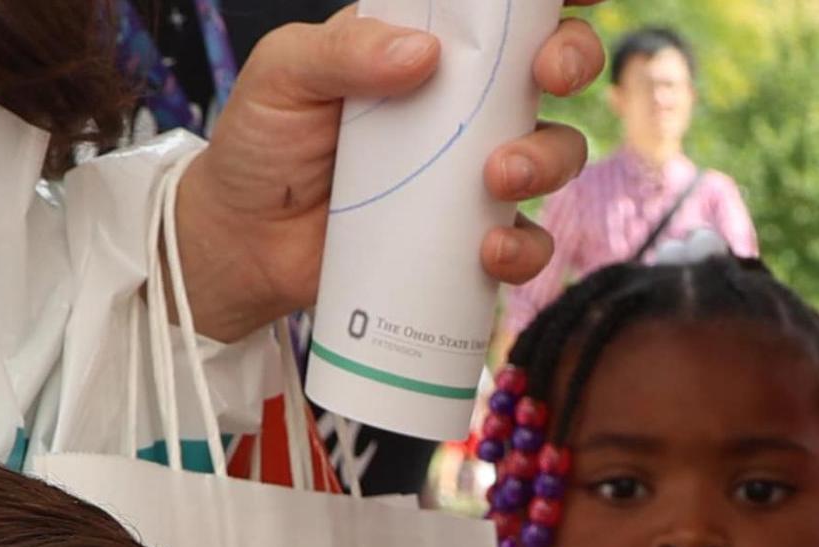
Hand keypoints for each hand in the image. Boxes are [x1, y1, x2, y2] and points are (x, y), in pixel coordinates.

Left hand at [172, 4, 601, 346]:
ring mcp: (470, 171)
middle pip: (551, 66)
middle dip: (572, 59)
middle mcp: (458, 102)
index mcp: (420, 42)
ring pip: (555, 151)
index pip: (493, 5)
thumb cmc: (260, 145)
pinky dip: (525, 247)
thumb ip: (343, 51)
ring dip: (547, 160)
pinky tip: (491, 250)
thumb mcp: (284, 75)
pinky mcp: (470, 238)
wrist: (246, 244)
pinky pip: (529, 240)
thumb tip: (422, 52)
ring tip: (499, 179)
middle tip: (549, 74)